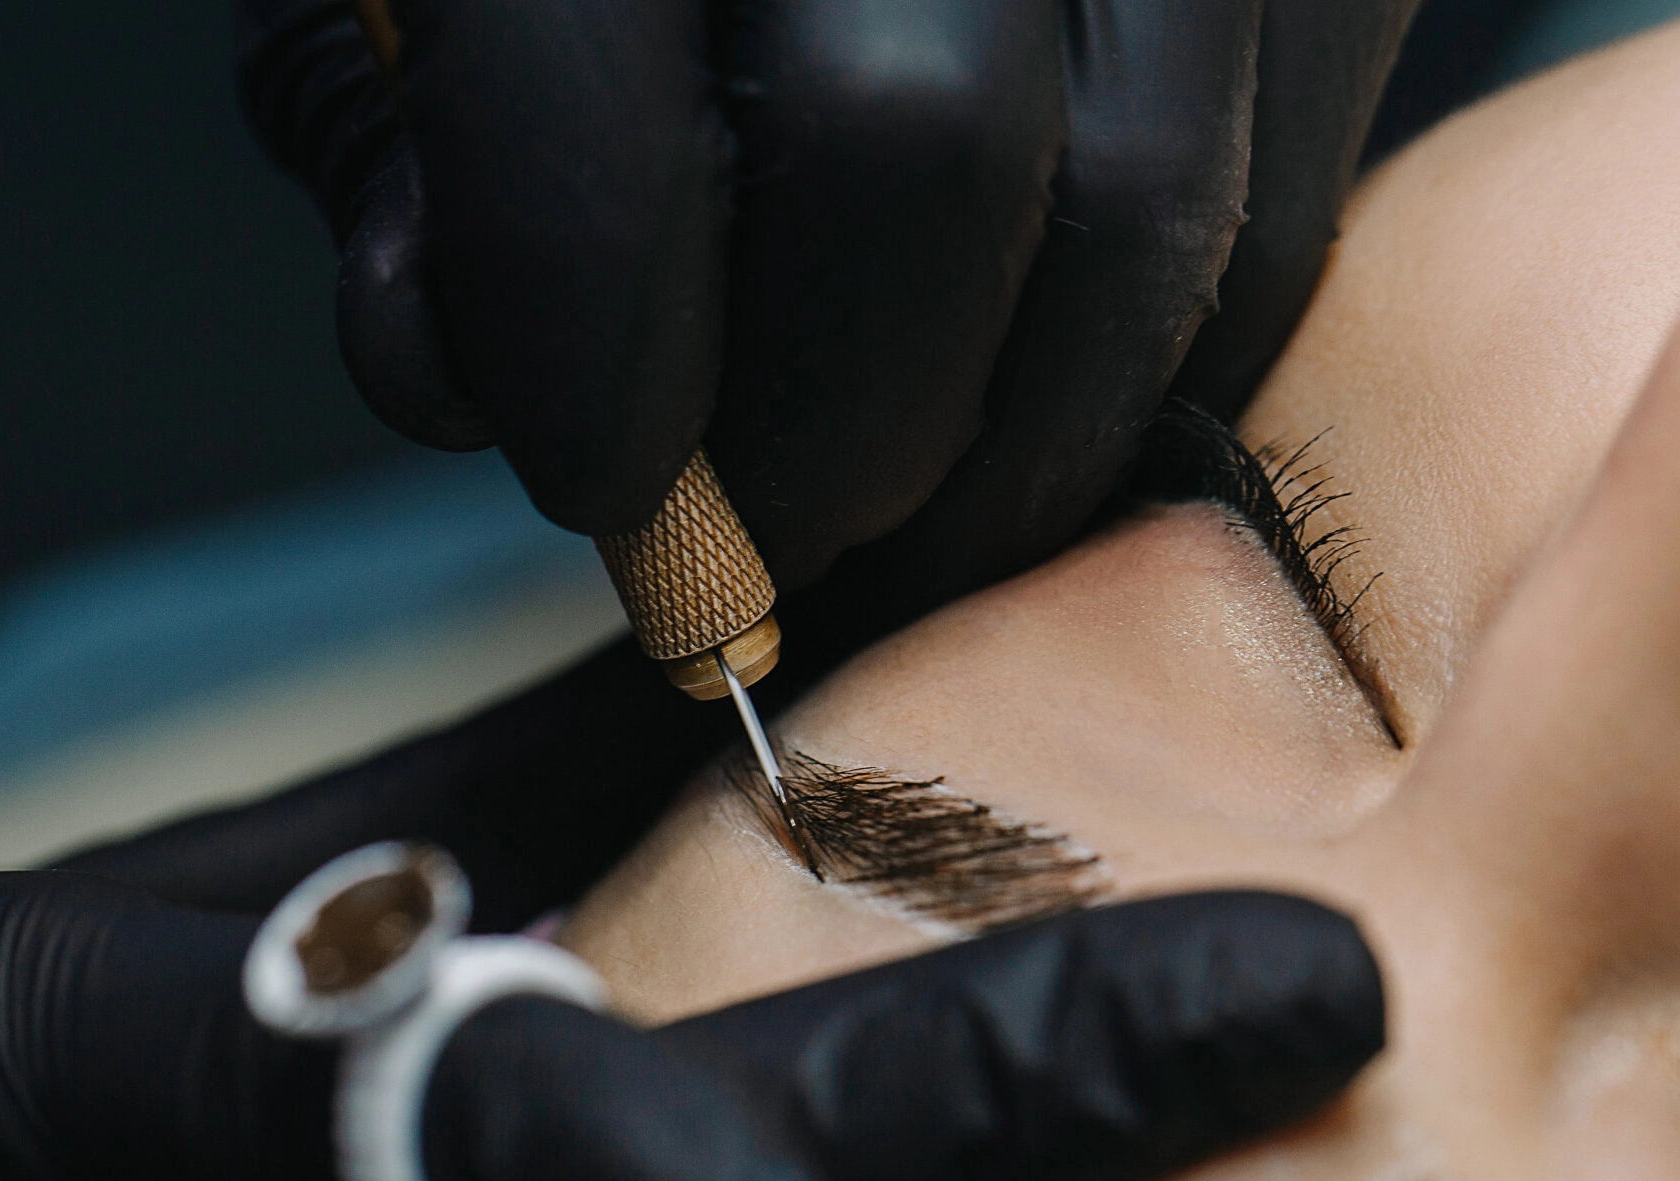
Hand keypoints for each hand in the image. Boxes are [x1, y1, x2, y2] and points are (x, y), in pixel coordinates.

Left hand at [236, 0, 1421, 619]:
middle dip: (829, 440)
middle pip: (921, 163)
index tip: (604, 499)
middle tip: (760, 550)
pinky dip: (1162, 356)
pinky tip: (1043, 391)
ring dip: (1015, 453)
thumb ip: (396, 130)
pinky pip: (1282, 198)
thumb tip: (451, 375)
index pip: (610, 144)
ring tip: (908, 518)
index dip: (603, 387)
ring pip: (1151, 214)